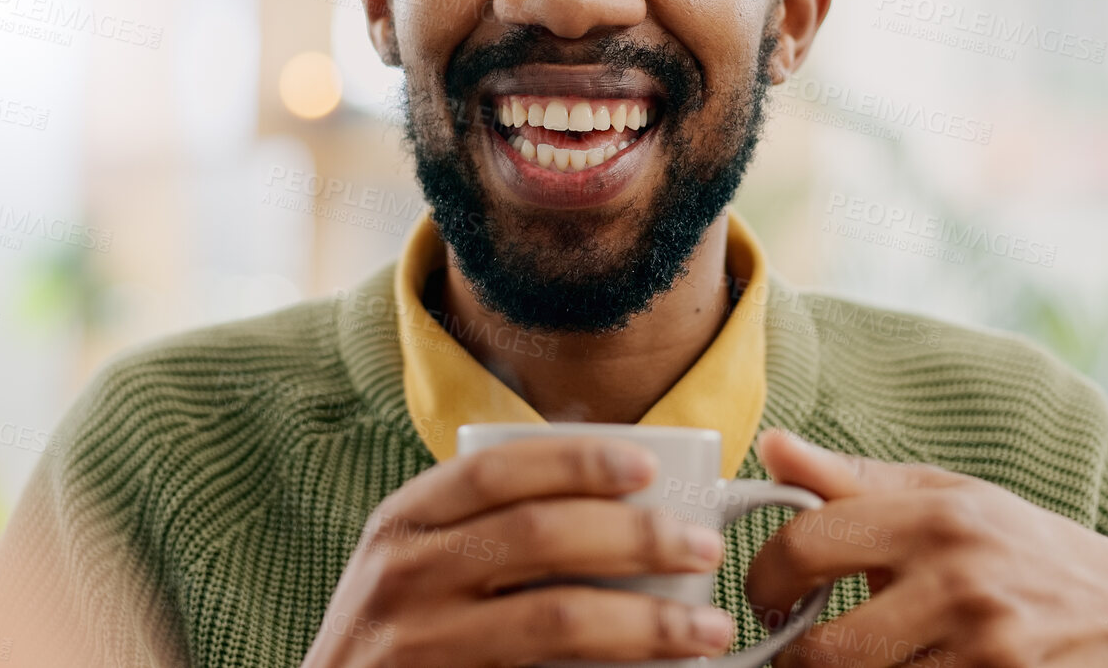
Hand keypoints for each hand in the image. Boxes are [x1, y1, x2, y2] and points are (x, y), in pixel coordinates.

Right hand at [301, 436, 737, 667]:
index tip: (648, 466)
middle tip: (702, 546)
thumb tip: (618, 494)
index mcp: (403, 521)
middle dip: (635, 536)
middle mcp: (404, 575)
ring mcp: (421, 645)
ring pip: (555, 618)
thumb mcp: (414, 563)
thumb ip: (481, 527)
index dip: (577, 461)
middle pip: (537, 535)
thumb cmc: (399, 631)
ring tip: (708, 628)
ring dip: (647, 623)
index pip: (495, 469)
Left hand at [745, 429, 1107, 667]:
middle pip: (823, 650)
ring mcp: (981, 649)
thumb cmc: (1015, 543)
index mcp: (933, 517)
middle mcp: (957, 582)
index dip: (763, 576)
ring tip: (853, 654)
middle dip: (793, 655)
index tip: (766, 592)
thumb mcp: (942, 494)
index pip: (805, 546)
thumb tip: (770, 447)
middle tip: (794, 643)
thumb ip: (849, 479)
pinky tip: (904, 664)